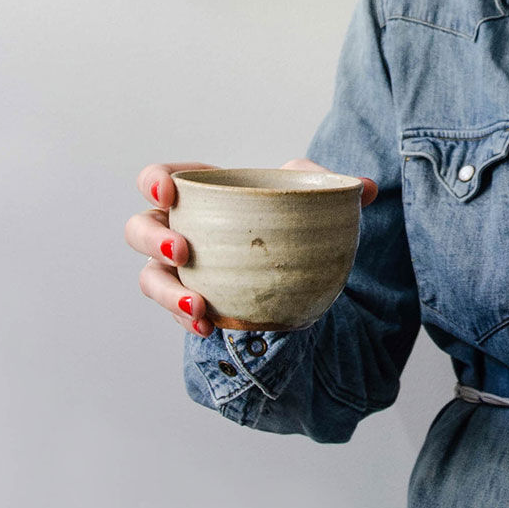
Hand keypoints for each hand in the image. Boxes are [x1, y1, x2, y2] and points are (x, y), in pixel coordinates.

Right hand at [125, 159, 377, 336]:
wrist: (298, 272)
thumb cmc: (292, 224)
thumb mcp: (310, 200)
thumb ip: (332, 187)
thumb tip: (369, 189)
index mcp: (202, 195)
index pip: (161, 179)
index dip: (154, 181)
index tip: (168, 191)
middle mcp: (180, 231)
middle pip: (139, 229)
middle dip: (152, 238)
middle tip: (182, 250)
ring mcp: (182, 272)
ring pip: (151, 278)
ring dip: (167, 293)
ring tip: (197, 306)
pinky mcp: (193, 305)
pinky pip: (178, 314)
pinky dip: (188, 321)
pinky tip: (208, 328)